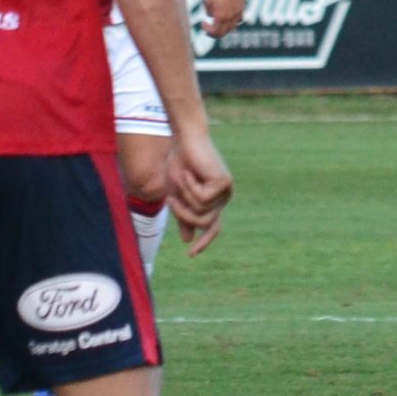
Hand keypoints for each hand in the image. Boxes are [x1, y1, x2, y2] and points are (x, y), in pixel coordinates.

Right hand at [165, 128, 233, 254]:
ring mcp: (225, 191)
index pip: (212, 228)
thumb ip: (183, 215)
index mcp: (212, 202)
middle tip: (170, 199)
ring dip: (185, 196)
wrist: (184, 141)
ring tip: (183, 178)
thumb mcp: (176, 195)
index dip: (203, 242)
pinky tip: (191, 172)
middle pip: (202, 223)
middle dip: (183, 213)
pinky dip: (190, 187)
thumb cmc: (179, 163)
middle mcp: (222, 198)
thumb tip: (188, 238)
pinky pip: (202, 199)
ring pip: (201, 212)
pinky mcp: (225, 183)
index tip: (190, 255)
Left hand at [203, 0, 246, 38]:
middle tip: (208, 31)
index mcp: (221, 17)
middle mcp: (230, 18)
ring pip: (232, 28)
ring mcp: (238, 14)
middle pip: (223, 33)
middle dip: (214, 33)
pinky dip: (233, 22)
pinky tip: (228, 18)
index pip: (214, 32)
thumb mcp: (207, 0)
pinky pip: (238, 20)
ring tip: (218, 25)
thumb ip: (209, 11)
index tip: (203, 23)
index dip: (207, 30)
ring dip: (224, 29)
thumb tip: (211, 15)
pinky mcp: (242, 8)